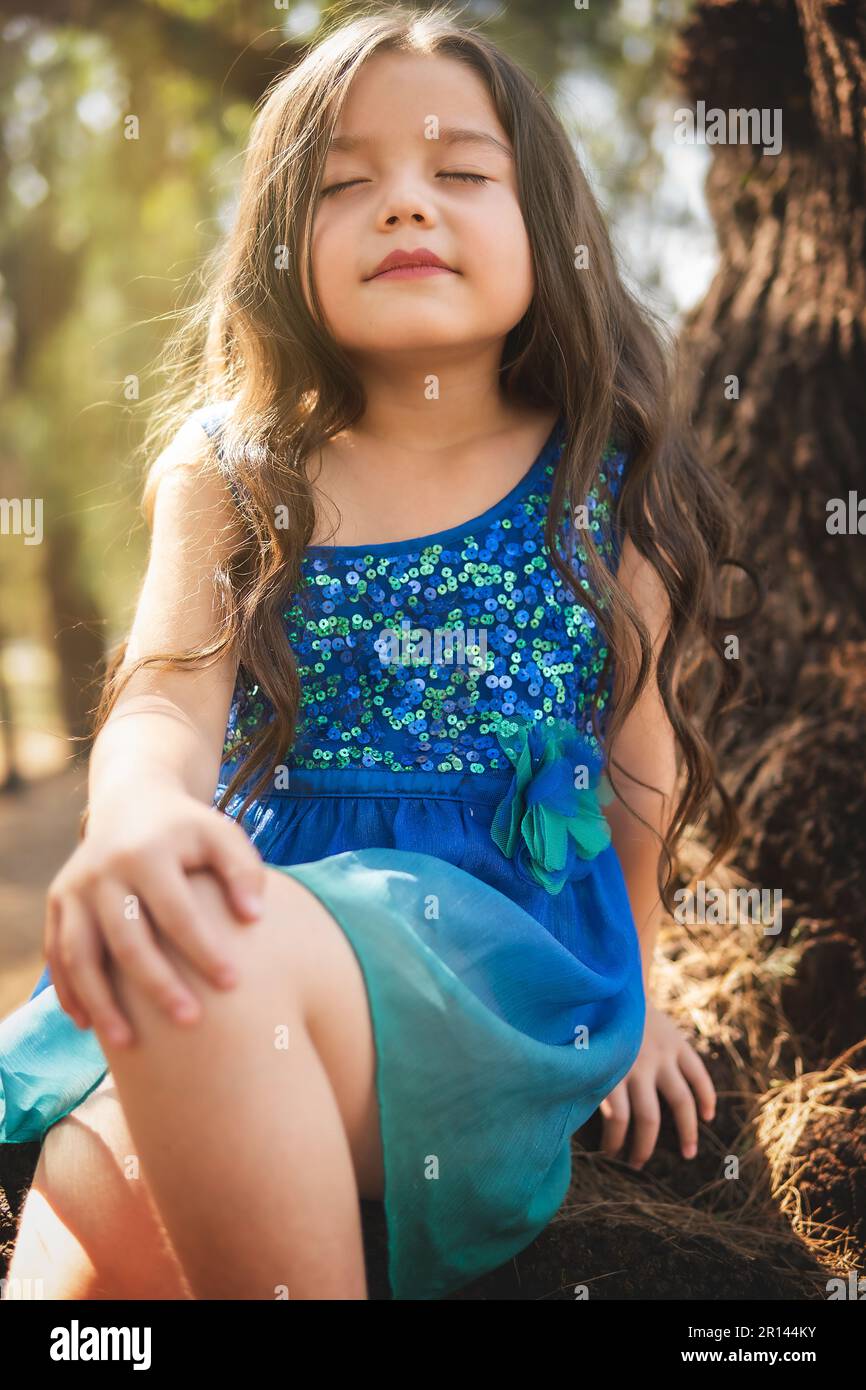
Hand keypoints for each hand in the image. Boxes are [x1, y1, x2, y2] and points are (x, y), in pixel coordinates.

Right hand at [44, 783, 265, 1047]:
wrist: (132, 800)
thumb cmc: (189, 830)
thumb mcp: (222, 834)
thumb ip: (244, 870)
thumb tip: (254, 918)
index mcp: (148, 852)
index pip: (177, 911)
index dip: (204, 949)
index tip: (233, 983)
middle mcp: (104, 870)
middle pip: (127, 939)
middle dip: (157, 984)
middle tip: (190, 1021)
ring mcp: (75, 888)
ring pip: (80, 955)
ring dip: (102, 1003)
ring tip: (129, 1044)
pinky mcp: (59, 902)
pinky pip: (57, 955)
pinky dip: (70, 992)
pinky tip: (92, 1026)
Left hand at [598, 1002, 715, 1167]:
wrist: (615, 986)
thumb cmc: (592, 1028)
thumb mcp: (583, 1054)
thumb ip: (583, 1081)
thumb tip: (563, 1120)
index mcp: (610, 1068)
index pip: (618, 1120)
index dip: (615, 1142)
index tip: (611, 1152)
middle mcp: (638, 1064)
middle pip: (649, 1119)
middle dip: (644, 1148)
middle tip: (638, 1164)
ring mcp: (662, 1054)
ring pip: (681, 1103)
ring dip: (687, 1134)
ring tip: (688, 1154)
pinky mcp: (679, 1044)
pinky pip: (699, 1076)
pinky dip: (707, 1099)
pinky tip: (706, 1117)